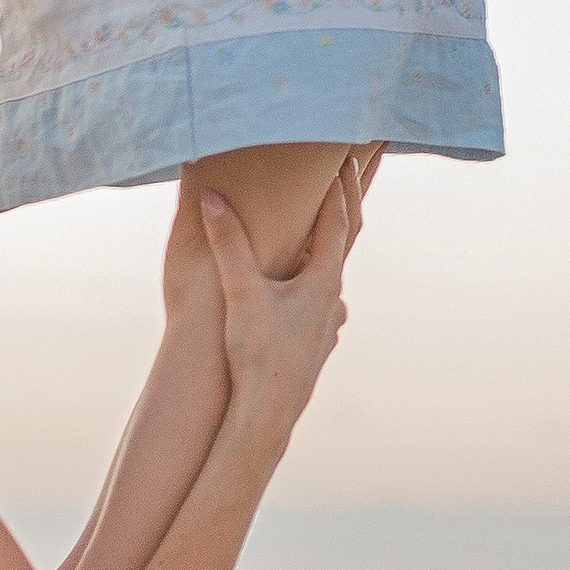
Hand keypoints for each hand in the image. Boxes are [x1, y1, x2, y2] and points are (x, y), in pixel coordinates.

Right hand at [201, 155, 368, 443]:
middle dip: (347, 202)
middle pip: (346, 239)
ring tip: (321, 223)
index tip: (341, 153)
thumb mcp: (240, 293)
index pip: (338, 219)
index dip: (337, 184)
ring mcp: (329, 323)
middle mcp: (333, 298)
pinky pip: (318, 301)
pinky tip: (302, 286)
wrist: (268, 415)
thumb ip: (228, 243)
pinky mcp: (317, 343)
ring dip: (326, 244)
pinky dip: (312, 279)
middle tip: (356, 168)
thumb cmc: (256, 355)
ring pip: (330, 273)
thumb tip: (213, 197)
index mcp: (323, 280)